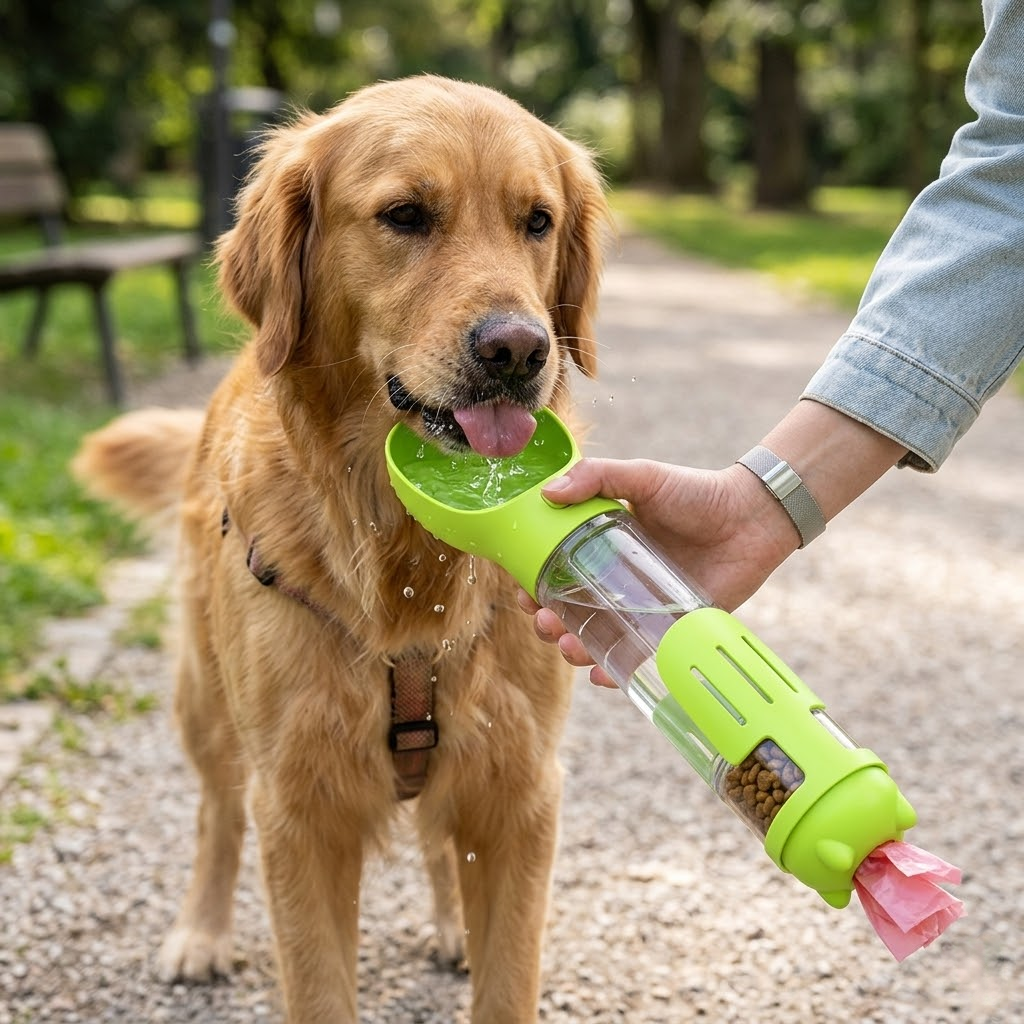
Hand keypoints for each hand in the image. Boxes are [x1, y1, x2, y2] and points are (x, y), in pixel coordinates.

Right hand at [516, 457, 799, 686]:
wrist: (754, 517)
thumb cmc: (697, 492)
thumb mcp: (643, 476)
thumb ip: (597, 478)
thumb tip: (548, 493)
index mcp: (603, 545)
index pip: (557, 571)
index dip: (535, 586)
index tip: (522, 594)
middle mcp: (618, 580)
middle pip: (571, 611)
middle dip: (550, 624)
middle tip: (545, 623)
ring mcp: (643, 607)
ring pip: (598, 637)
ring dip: (575, 650)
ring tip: (569, 647)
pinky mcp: (671, 630)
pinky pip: (637, 657)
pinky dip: (615, 670)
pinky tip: (601, 673)